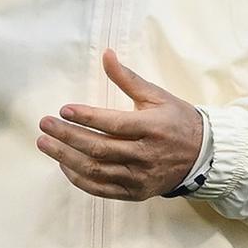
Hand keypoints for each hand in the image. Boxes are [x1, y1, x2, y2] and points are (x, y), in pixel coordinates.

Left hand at [38, 51, 206, 201]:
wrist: (202, 156)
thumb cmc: (177, 120)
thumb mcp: (156, 95)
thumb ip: (128, 79)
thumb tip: (106, 55)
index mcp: (151, 127)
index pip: (113, 124)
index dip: (87, 117)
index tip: (63, 109)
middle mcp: (145, 155)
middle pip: (99, 149)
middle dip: (67, 136)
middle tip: (45, 125)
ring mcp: (139, 177)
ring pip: (96, 170)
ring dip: (66, 158)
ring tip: (45, 144)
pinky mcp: (135, 192)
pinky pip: (101, 189)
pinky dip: (79, 178)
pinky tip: (63, 165)